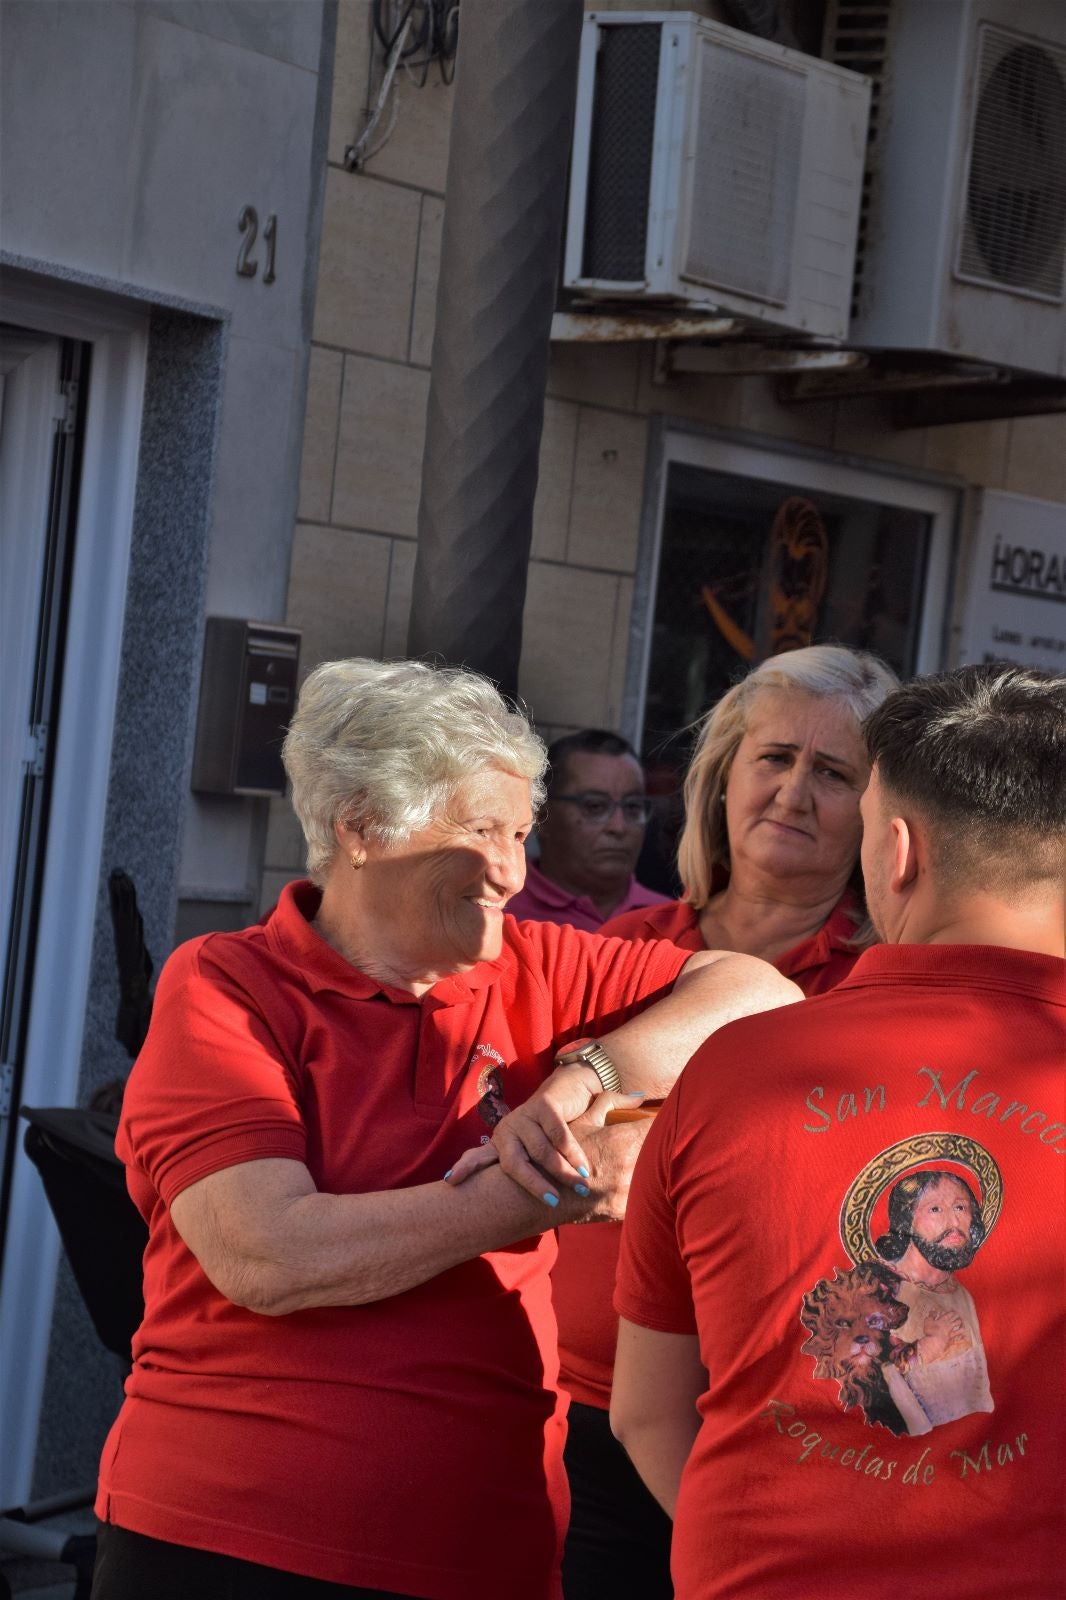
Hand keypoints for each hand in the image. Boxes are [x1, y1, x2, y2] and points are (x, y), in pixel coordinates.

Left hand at [444, 1080, 651, 1210]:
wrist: (570, 1090)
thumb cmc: (553, 1129)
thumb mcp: (539, 1150)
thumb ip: (533, 1170)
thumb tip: (542, 1206)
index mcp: (500, 1144)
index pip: (477, 1157)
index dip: (464, 1168)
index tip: (451, 1180)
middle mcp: (507, 1130)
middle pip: (514, 1164)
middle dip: (535, 1185)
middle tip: (553, 1201)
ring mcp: (523, 1117)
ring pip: (541, 1152)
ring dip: (564, 1171)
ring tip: (582, 1187)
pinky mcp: (542, 1105)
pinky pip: (559, 1136)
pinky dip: (574, 1154)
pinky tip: (585, 1167)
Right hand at [554, 1092, 654, 1222]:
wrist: (545, 1188)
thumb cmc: (562, 1149)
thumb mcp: (585, 1121)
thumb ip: (611, 1102)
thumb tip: (640, 1094)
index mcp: (622, 1139)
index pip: (656, 1126)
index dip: (662, 1123)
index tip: (665, 1122)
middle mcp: (629, 1164)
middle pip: (661, 1153)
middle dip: (661, 1147)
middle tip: (664, 1143)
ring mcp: (627, 1189)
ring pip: (656, 1177)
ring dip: (654, 1170)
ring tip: (654, 1165)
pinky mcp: (623, 1209)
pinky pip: (643, 1198)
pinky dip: (643, 1191)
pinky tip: (640, 1185)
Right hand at [917, 1309, 966, 1361]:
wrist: (934, 1342)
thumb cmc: (930, 1331)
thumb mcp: (928, 1321)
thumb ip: (931, 1315)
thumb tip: (934, 1309)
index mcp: (943, 1320)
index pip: (949, 1315)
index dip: (952, 1312)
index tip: (955, 1311)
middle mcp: (948, 1326)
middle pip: (956, 1321)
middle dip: (958, 1319)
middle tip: (959, 1316)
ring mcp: (951, 1333)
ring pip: (959, 1329)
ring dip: (961, 1327)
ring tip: (962, 1325)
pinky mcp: (952, 1339)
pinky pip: (958, 1338)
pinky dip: (962, 1337)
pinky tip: (965, 1337)